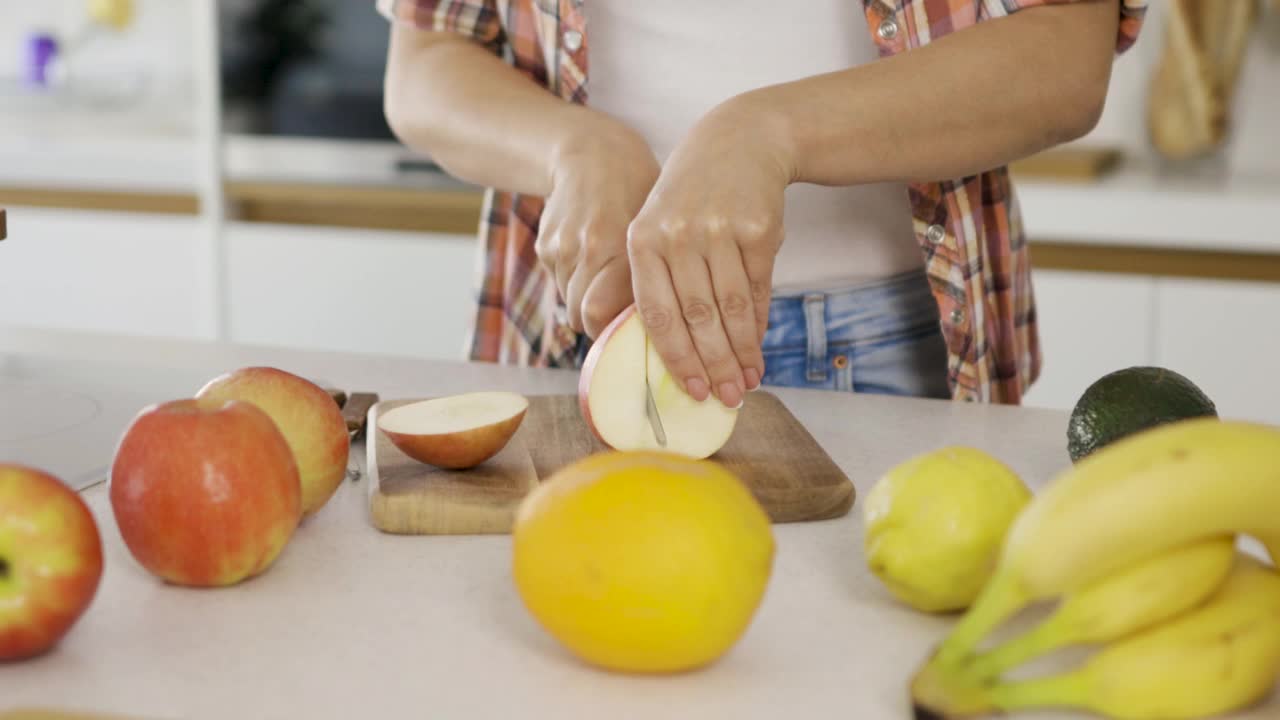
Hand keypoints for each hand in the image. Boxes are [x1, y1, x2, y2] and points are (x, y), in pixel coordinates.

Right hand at [535, 121, 659, 337]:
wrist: (592, 154)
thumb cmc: (639, 193)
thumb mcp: (658, 227)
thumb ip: (655, 275)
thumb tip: (659, 330)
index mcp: (622, 245)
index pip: (599, 316)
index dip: (611, 332)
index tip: (627, 334)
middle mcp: (587, 248)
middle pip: (582, 317)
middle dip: (600, 322)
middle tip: (621, 311)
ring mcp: (560, 248)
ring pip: (570, 303)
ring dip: (588, 301)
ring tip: (608, 275)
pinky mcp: (544, 246)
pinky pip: (560, 283)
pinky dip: (576, 281)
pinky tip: (592, 257)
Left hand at [627, 99, 791, 409]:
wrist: (739, 141)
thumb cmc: (692, 197)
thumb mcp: (660, 227)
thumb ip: (659, 282)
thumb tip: (674, 354)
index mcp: (642, 240)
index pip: (657, 314)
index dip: (678, 358)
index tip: (694, 390)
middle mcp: (678, 235)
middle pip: (698, 317)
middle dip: (715, 365)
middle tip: (727, 398)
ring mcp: (719, 230)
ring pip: (731, 309)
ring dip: (742, 352)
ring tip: (748, 381)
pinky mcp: (758, 228)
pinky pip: (758, 289)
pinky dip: (759, 324)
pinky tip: (759, 346)